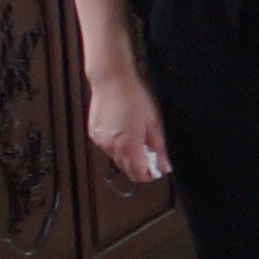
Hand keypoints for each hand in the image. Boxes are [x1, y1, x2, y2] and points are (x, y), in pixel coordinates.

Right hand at [84, 67, 164, 184]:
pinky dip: (118, 147)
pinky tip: (125, 134)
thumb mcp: (153, 124)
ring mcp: (100, 142)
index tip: (157, 171)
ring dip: (129, 157)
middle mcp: (111, 146)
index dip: (149, 175)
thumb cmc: (133, 99)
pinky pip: (108, 149)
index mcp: (128, 144)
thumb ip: (158, 148)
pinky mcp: (94, 136)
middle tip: (151, 158)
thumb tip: (164, 166)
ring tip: (139, 140)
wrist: (111, 83)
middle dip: (140, 168)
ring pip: (117, 160)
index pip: (138, 173)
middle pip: (126, 169)